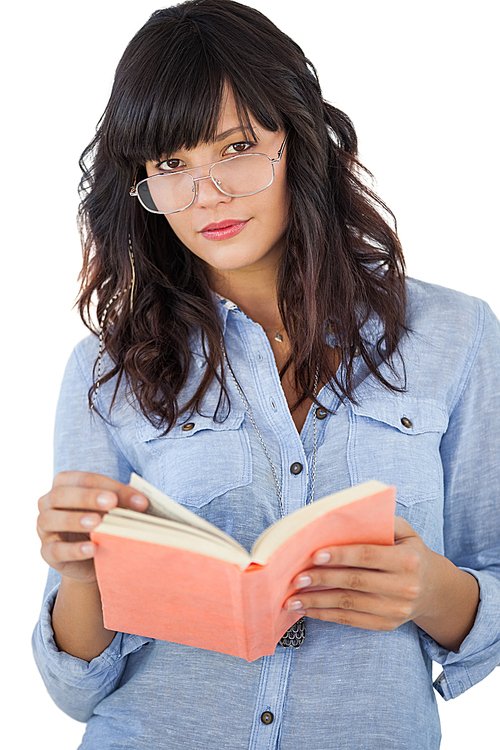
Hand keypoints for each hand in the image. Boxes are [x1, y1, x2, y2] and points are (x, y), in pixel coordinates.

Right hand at [37, 471, 148, 584]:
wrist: (92, 558)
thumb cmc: (103, 523)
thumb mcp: (113, 509)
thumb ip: (122, 501)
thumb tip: (142, 502)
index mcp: (65, 484)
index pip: (85, 479)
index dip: (111, 487)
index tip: (139, 501)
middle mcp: (48, 502)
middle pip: (62, 495)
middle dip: (87, 497)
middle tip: (111, 502)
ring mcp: (43, 528)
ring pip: (50, 520)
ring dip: (75, 520)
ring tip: (97, 524)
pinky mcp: (46, 552)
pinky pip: (55, 550)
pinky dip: (74, 550)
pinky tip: (92, 548)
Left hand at [284, 517, 453, 633]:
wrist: (435, 590)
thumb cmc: (411, 553)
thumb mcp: (406, 533)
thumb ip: (382, 522)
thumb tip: (346, 517)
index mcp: (408, 560)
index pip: (368, 556)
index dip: (340, 556)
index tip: (314, 555)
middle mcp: (405, 587)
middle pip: (355, 582)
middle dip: (322, 580)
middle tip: (295, 578)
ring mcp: (395, 610)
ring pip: (349, 605)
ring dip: (317, 602)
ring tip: (292, 599)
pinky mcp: (386, 625)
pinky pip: (351, 620)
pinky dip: (326, 615)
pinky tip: (308, 609)